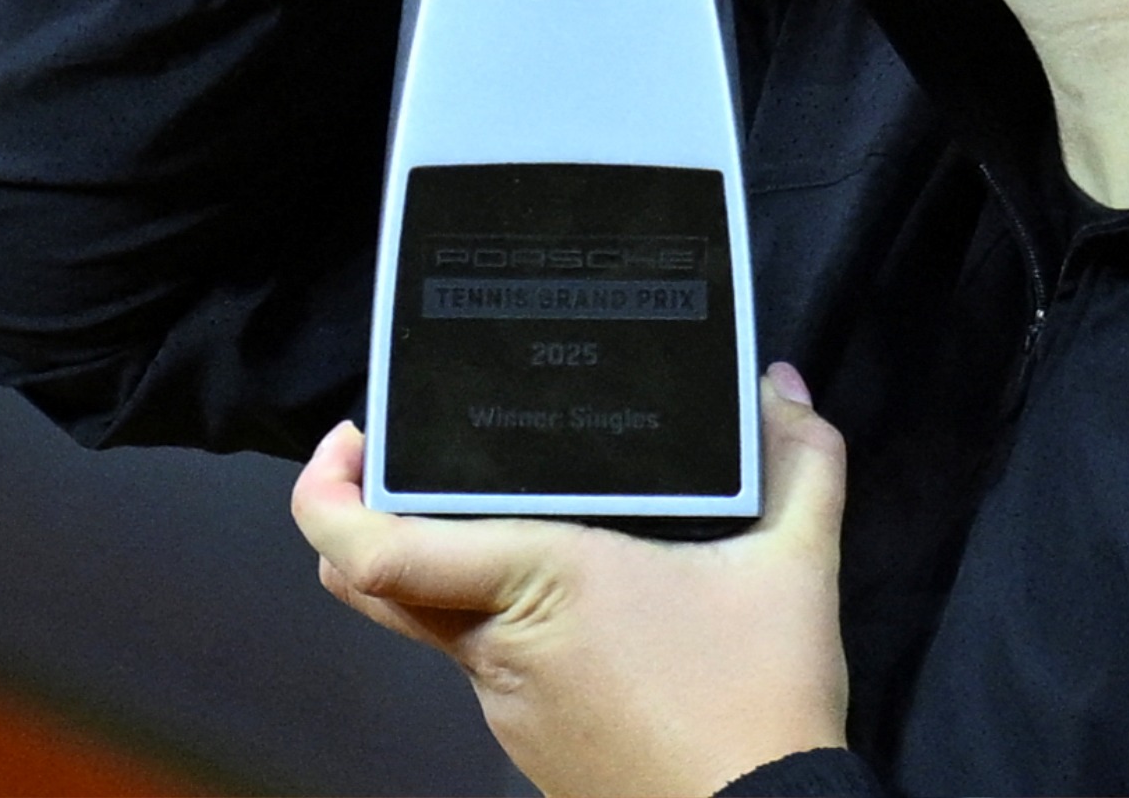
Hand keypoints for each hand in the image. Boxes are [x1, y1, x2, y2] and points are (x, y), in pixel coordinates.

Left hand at [292, 368, 852, 796]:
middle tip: (409, 459)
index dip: (327, 496)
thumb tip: (783, 384)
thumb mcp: (796, 565)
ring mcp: (505, 706)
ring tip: (533, 519)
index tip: (348, 442)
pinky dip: (508, 625)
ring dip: (459, 572)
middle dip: (367, 518)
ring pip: (442, 624)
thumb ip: (800, 461)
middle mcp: (499, 648)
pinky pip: (490, 666)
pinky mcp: (529, 744)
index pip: (378, 552)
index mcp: (541, 581)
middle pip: (381, 585)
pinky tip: (582, 604)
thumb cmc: (763, 696)